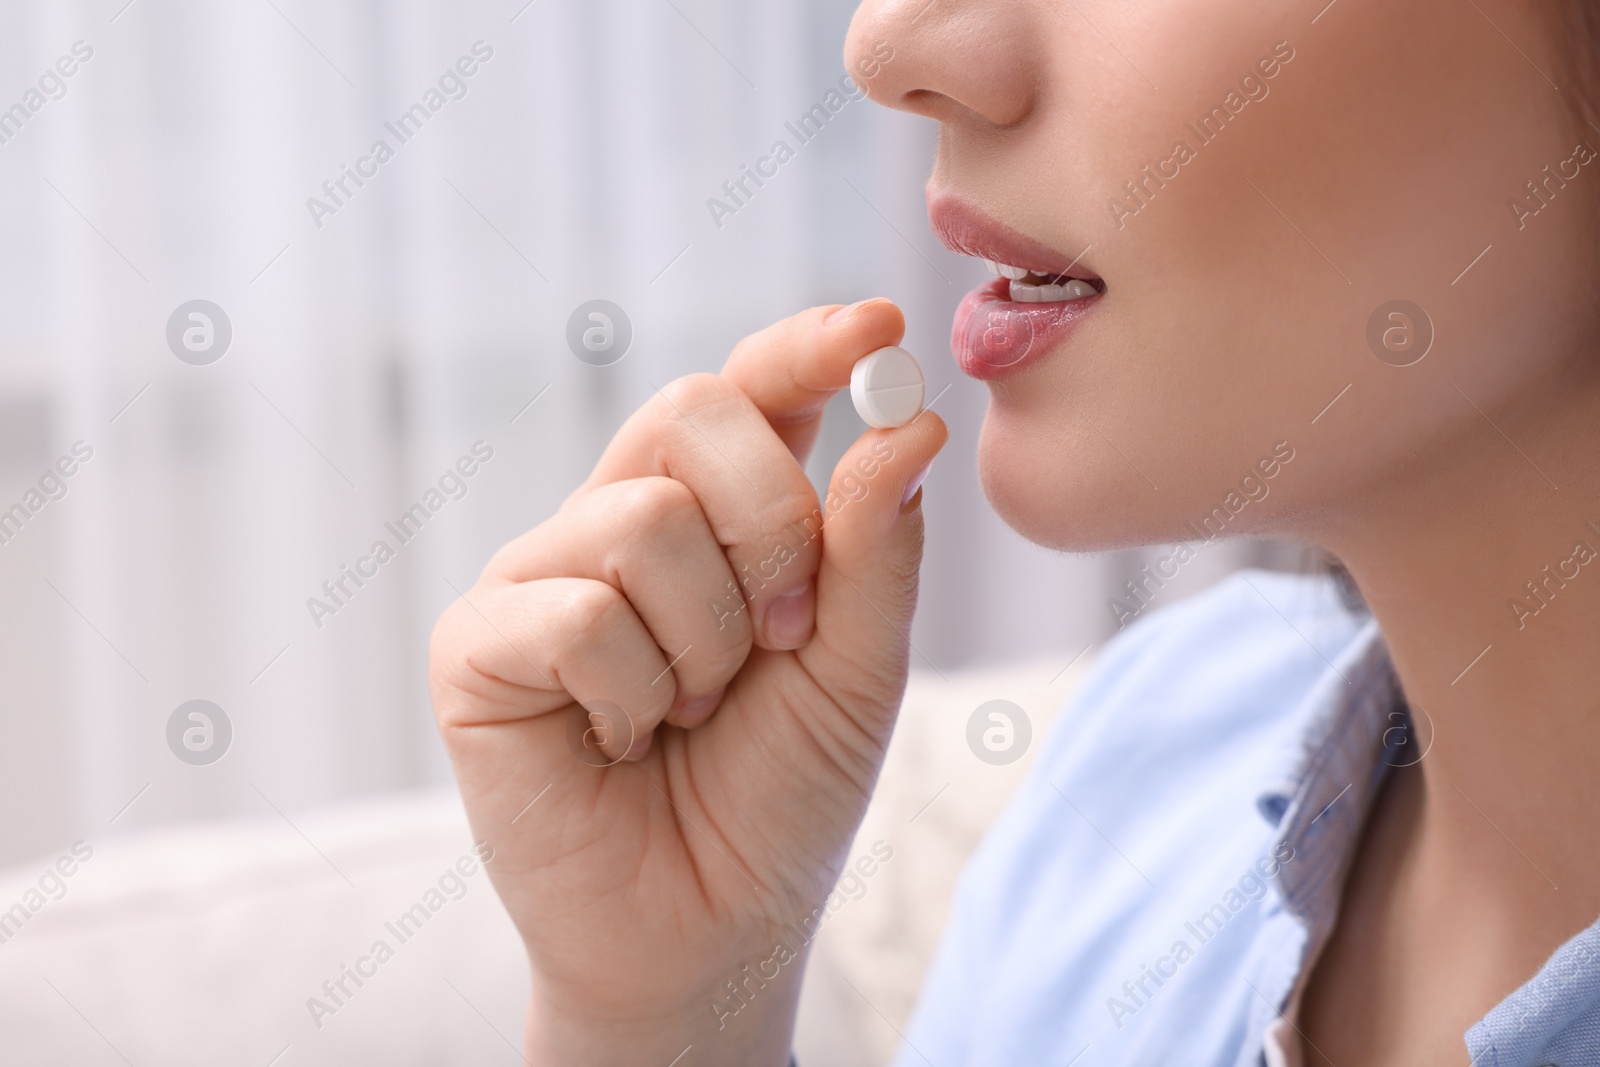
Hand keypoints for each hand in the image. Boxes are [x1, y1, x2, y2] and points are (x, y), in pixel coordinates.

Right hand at [429, 299, 946, 1064]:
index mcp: (718, 515)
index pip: (752, 388)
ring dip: (706, 643)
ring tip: (689, 714)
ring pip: (643, 520)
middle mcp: (622, 520)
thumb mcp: (858, 668)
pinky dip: (631, 694)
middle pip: (692, 411)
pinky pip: (577, 611)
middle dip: (770, 525)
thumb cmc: (780, 793)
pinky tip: (618, 744)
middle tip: (781, 635)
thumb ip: (876, 548)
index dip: (808, 347)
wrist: (711, 930)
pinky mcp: (478, 643)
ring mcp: (543, 574)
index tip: (879, 329)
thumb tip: (907, 419)